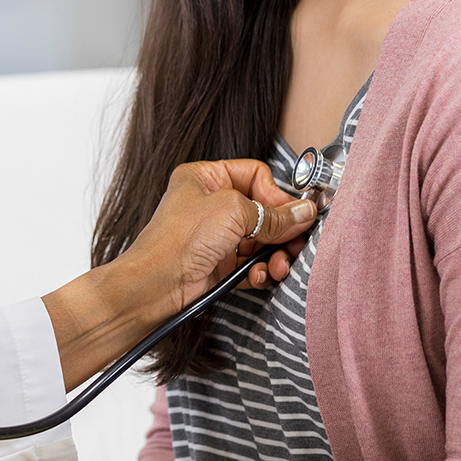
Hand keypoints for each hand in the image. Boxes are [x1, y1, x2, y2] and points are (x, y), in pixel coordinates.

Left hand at [43, 159, 316, 389]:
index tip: (292, 214)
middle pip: (262, 210)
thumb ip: (273, 214)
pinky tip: (259, 276)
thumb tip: (304, 212)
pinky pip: (251, 263)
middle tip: (296, 244)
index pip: (255, 175)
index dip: (276, 194)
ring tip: (279, 266)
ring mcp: (214, 235)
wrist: (155, 285)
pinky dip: (260, 270)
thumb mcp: (232, 213)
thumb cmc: (179, 240)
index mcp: (206, 177)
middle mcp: (210, 204)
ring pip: (260, 240)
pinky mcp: (218, 263)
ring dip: (275, 254)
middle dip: (281, 230)